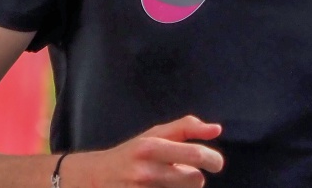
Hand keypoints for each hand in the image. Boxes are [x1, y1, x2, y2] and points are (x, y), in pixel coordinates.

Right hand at [61, 115, 224, 187]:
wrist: (93, 178)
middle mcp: (146, 172)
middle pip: (195, 180)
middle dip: (194, 177)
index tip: (215, 164)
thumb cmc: (130, 154)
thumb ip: (186, 128)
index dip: (213, 160)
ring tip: (163, 182)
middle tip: (180, 173)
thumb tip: (217, 129)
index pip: (195, 155)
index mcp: (151, 147)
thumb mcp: (153, 134)